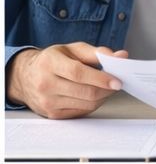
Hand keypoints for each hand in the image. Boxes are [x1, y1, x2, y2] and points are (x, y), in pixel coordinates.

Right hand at [6, 42, 127, 118]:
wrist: (25, 77)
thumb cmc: (53, 60)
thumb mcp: (73, 49)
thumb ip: (98, 52)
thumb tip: (121, 56)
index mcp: (50, 63)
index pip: (78, 73)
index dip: (100, 78)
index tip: (117, 80)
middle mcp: (45, 84)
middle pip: (85, 91)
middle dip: (107, 89)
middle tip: (117, 83)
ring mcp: (47, 101)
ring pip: (86, 104)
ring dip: (103, 97)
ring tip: (106, 87)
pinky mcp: (52, 114)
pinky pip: (81, 112)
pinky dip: (93, 104)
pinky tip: (94, 95)